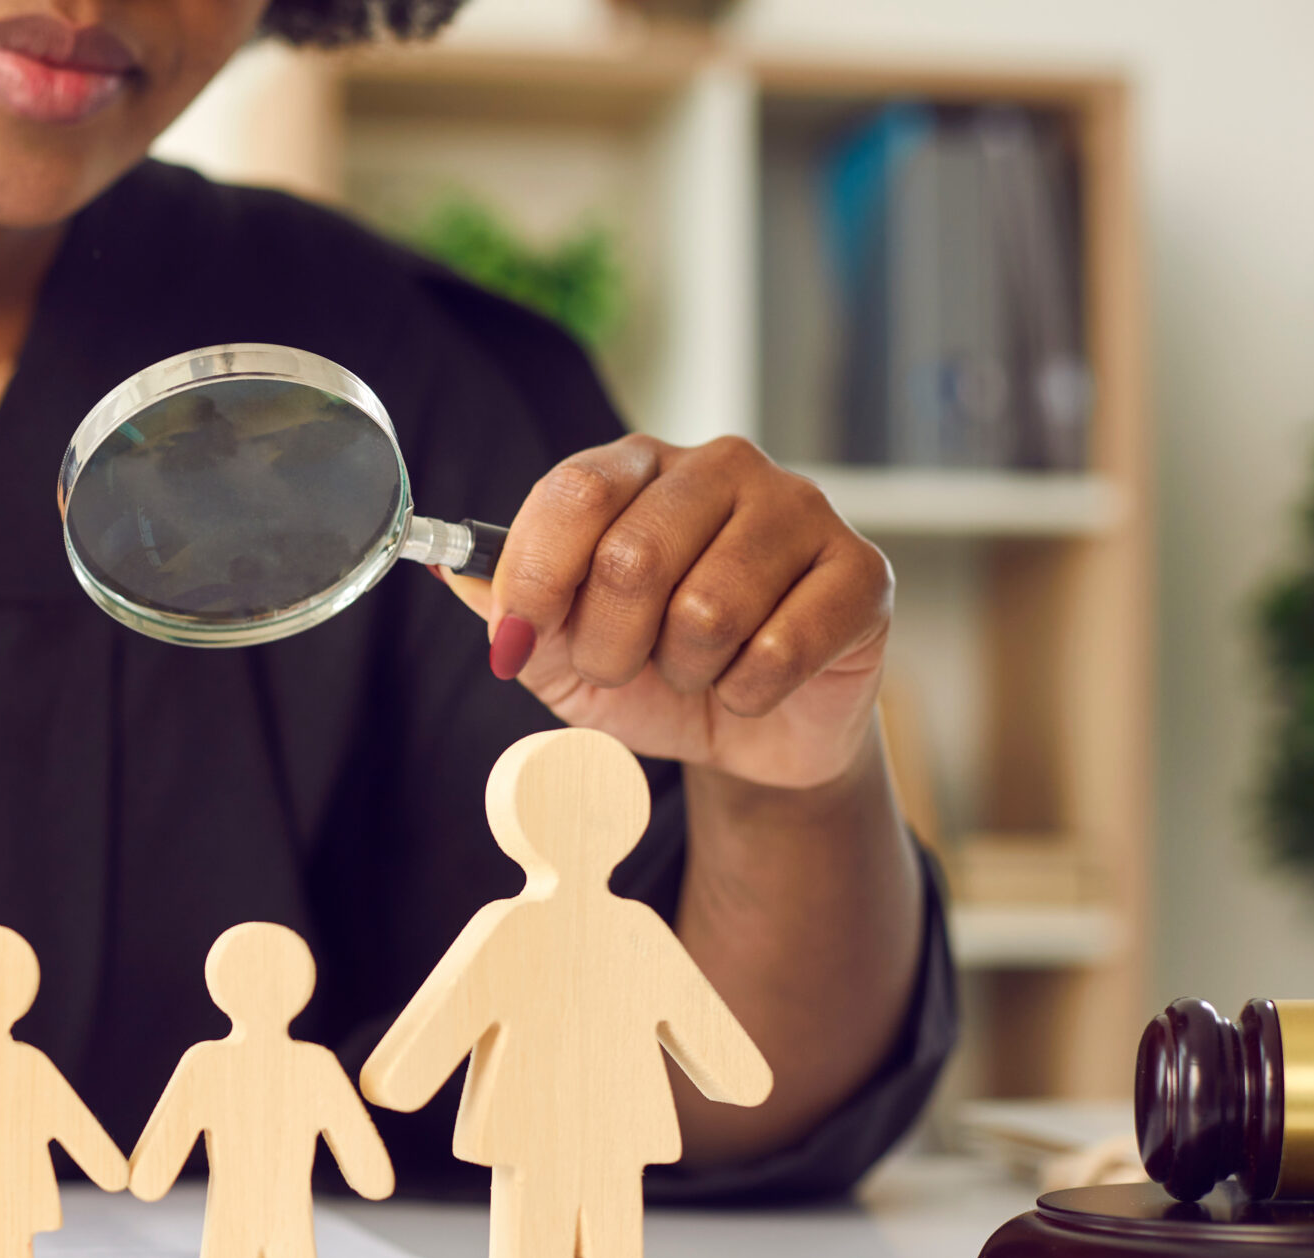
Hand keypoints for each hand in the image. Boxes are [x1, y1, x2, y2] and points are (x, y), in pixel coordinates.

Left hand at [438, 434, 891, 789]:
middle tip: (623, 668)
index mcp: (638, 467)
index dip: (535, 577)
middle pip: (633, 555)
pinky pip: (778, 649)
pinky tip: (756, 683)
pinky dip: (747, 693)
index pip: (575, 491)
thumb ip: (509, 609)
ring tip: (697, 668)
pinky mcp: (861, 571)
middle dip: (608, 646)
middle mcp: (721, 467)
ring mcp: (799, 509)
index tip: (519, 642)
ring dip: (683, 670)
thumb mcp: (559, 653)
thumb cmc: (652, 675)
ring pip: (708, 607)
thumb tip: (452, 570)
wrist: (753, 735)